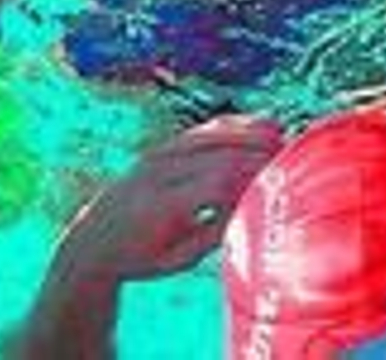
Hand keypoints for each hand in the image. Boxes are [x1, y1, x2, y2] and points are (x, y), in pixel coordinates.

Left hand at [57, 116, 283, 283]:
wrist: (94, 238)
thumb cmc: (141, 257)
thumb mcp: (176, 261)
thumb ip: (212, 235)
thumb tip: (251, 211)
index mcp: (159, 205)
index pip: (215, 182)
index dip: (250, 178)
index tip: (277, 181)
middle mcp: (158, 172)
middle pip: (219, 154)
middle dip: (258, 153)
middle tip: (290, 158)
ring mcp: (159, 154)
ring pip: (213, 135)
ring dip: (250, 133)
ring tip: (282, 137)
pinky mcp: (164, 145)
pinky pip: (205, 129)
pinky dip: (235, 125)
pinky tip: (260, 124)